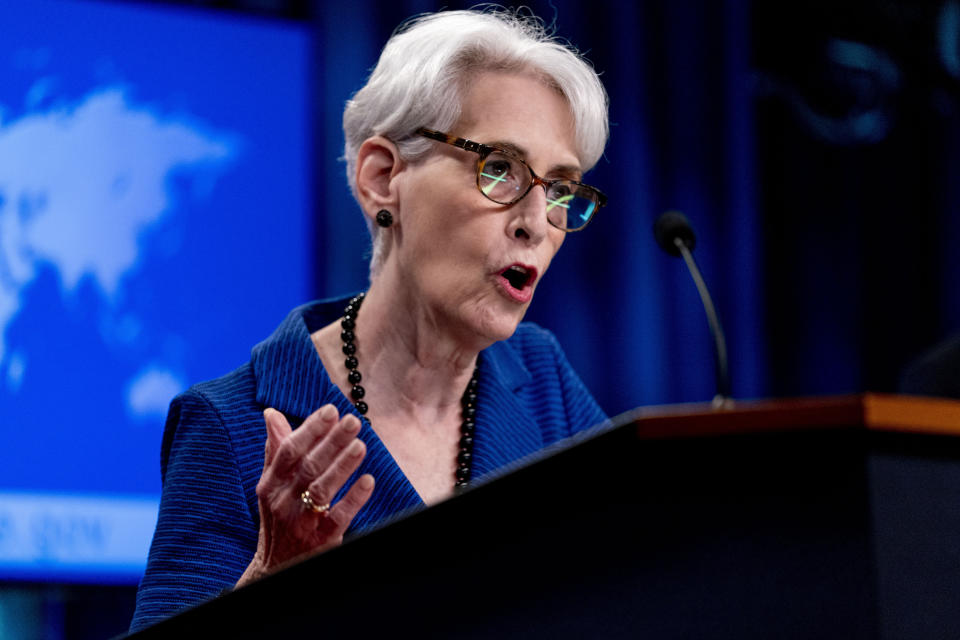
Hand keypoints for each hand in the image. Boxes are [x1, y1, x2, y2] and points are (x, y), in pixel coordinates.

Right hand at [236, 405, 374, 586]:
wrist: (275, 566)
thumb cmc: (278, 516)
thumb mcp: (271, 485)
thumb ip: (275, 449)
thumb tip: (271, 414)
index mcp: (270, 484)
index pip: (289, 451)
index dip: (310, 429)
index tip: (331, 410)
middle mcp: (282, 501)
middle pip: (308, 466)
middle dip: (332, 441)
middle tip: (353, 421)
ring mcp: (301, 521)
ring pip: (322, 489)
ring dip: (342, 466)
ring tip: (361, 446)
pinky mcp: (321, 539)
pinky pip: (338, 516)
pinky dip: (354, 498)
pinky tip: (368, 481)